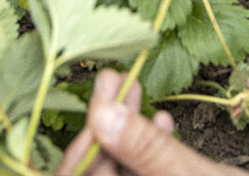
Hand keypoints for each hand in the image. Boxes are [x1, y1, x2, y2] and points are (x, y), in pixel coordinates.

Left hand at [57, 70, 248, 175]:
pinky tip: (163, 123)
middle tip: (118, 80)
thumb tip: (103, 114)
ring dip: (124, 131)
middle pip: (94, 173)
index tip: (104, 91)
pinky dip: (145, 151)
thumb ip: (148, 149)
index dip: (85, 137)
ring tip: (135, 91)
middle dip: (104, 125)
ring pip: (118, 172)